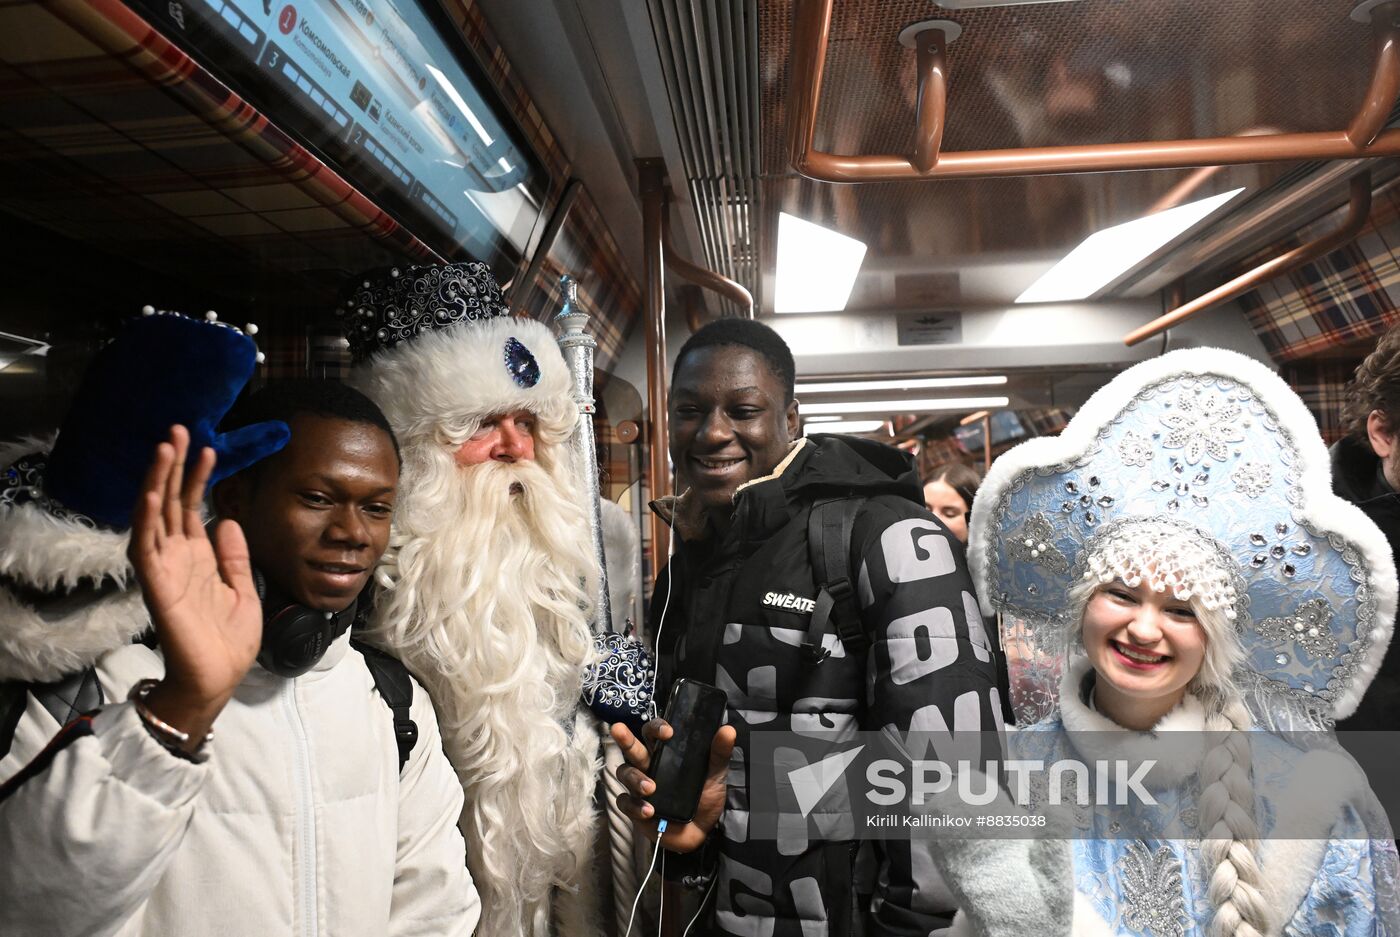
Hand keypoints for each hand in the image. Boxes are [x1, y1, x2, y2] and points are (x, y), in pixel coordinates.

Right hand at [127, 426, 262, 748]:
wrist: (218, 678)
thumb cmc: (228, 640)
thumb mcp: (242, 588)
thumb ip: (234, 555)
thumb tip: (228, 520)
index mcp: (198, 557)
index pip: (192, 507)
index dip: (197, 477)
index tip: (206, 446)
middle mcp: (177, 557)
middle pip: (172, 502)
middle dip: (175, 466)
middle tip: (178, 428)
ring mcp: (165, 568)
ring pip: (155, 515)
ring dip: (158, 480)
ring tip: (165, 446)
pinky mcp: (157, 584)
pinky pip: (147, 545)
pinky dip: (149, 517)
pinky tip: (154, 492)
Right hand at [610, 718, 735, 852]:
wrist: (703, 832)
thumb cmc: (705, 798)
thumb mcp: (715, 774)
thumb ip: (719, 753)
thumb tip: (728, 730)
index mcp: (666, 754)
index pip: (654, 734)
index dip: (656, 728)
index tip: (668, 732)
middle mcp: (649, 767)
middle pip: (633, 748)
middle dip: (625, 738)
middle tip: (619, 729)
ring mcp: (640, 788)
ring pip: (625, 773)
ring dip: (635, 778)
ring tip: (650, 788)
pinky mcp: (635, 809)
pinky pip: (625, 803)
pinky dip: (635, 806)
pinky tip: (649, 811)